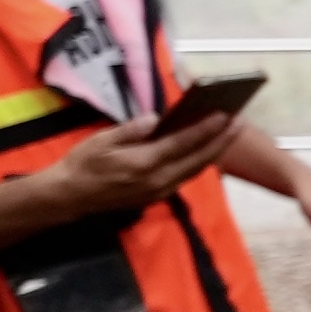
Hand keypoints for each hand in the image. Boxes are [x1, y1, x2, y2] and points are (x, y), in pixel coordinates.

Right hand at [35, 107, 240, 218]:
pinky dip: (200, 162)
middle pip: (199, 159)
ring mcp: (161, 190)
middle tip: (239, 122)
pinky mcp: (159, 195)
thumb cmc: (83, 164)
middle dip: (221, 141)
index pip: (184, 144)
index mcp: (144, 163)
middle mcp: (159, 180)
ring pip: (196, 170)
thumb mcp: (102, 141)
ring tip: (229, 133)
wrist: (71, 196)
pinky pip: (186, 177)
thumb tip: (156, 118)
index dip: (207, 129)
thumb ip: (132, 130)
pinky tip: (207, 150)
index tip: (226, 116)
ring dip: (215, 152)